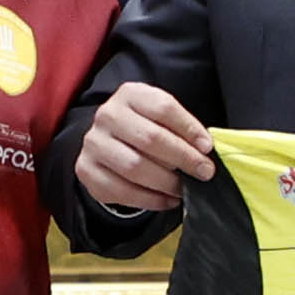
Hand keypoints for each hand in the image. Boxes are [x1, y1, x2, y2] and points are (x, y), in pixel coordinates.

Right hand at [74, 79, 212, 215]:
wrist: (108, 141)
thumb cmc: (144, 127)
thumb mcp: (161, 117)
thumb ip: (181, 128)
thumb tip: (204, 150)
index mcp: (130, 95)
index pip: (163, 107)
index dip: (189, 128)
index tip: (207, 147)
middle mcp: (107, 115)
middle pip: (150, 138)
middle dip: (183, 158)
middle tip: (204, 172)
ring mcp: (94, 143)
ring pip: (135, 167)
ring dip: (167, 182)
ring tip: (185, 189)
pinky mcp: (86, 170)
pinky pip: (122, 191)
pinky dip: (150, 200)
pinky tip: (168, 200)